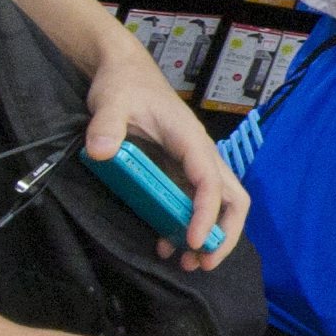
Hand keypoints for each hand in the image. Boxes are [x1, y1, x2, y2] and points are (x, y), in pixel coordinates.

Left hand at [83, 50, 249, 269]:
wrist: (125, 72)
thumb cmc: (124, 85)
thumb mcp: (111, 102)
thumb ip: (106, 125)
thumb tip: (102, 151)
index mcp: (191, 140)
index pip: (210, 182)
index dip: (206, 214)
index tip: (194, 241)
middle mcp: (200, 155)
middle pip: (233, 198)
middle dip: (225, 233)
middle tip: (204, 262)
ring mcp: (192, 165)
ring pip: (221, 204)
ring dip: (212, 235)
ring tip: (189, 263)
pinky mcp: (180, 171)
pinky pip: (196, 204)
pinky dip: (189, 227)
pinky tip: (166, 244)